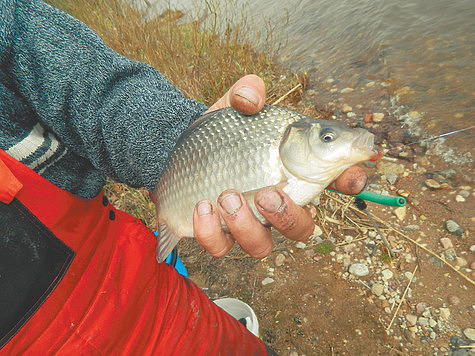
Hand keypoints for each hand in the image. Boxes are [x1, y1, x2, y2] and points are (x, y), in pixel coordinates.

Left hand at [193, 75, 367, 257]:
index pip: (331, 180)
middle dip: (288, 216)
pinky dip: (211, 232)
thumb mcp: (232, 108)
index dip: (348, 181)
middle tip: (269, 193)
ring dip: (247, 225)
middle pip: (301, 228)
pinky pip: (220, 247)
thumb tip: (251, 97)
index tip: (351, 177)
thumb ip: (246, 92)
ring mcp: (246, 222)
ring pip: (261, 246)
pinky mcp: (216, 233)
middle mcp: (274, 203)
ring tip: (227, 196)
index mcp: (290, 171)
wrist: (183, 152)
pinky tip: (202, 206)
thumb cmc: (220, 133)